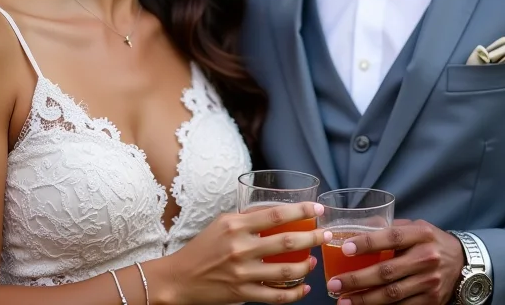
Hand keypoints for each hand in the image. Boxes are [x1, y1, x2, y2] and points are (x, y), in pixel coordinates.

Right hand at [165, 201, 330, 304]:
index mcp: (236, 225)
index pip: (275, 214)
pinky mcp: (242, 294)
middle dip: (311, 238)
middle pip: (286, 242)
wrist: (180, 278)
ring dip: (306, 266)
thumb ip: (248, 217)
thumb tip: (276, 212)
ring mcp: (242, 273)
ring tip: (314, 260)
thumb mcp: (222, 223)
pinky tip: (304, 288)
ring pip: (285, 272)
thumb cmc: (203, 247)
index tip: (317, 209)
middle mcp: (240, 248)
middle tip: (325, 234)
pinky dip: (294, 294)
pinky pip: (275, 297)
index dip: (301, 211)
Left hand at [326, 219, 463, 303]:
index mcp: (421, 234)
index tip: (345, 248)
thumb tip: (357, 226)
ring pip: (392, 295)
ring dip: (365, 300)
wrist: (464, 264)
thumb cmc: (431, 241)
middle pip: (387, 272)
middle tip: (335, 284)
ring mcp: (430, 283)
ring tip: (343, 301)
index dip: (368, 243)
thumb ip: (391, 227)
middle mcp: (427, 259)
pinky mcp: (432, 302)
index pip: (391, 238)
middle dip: (358, 280)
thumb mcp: (416, 226)